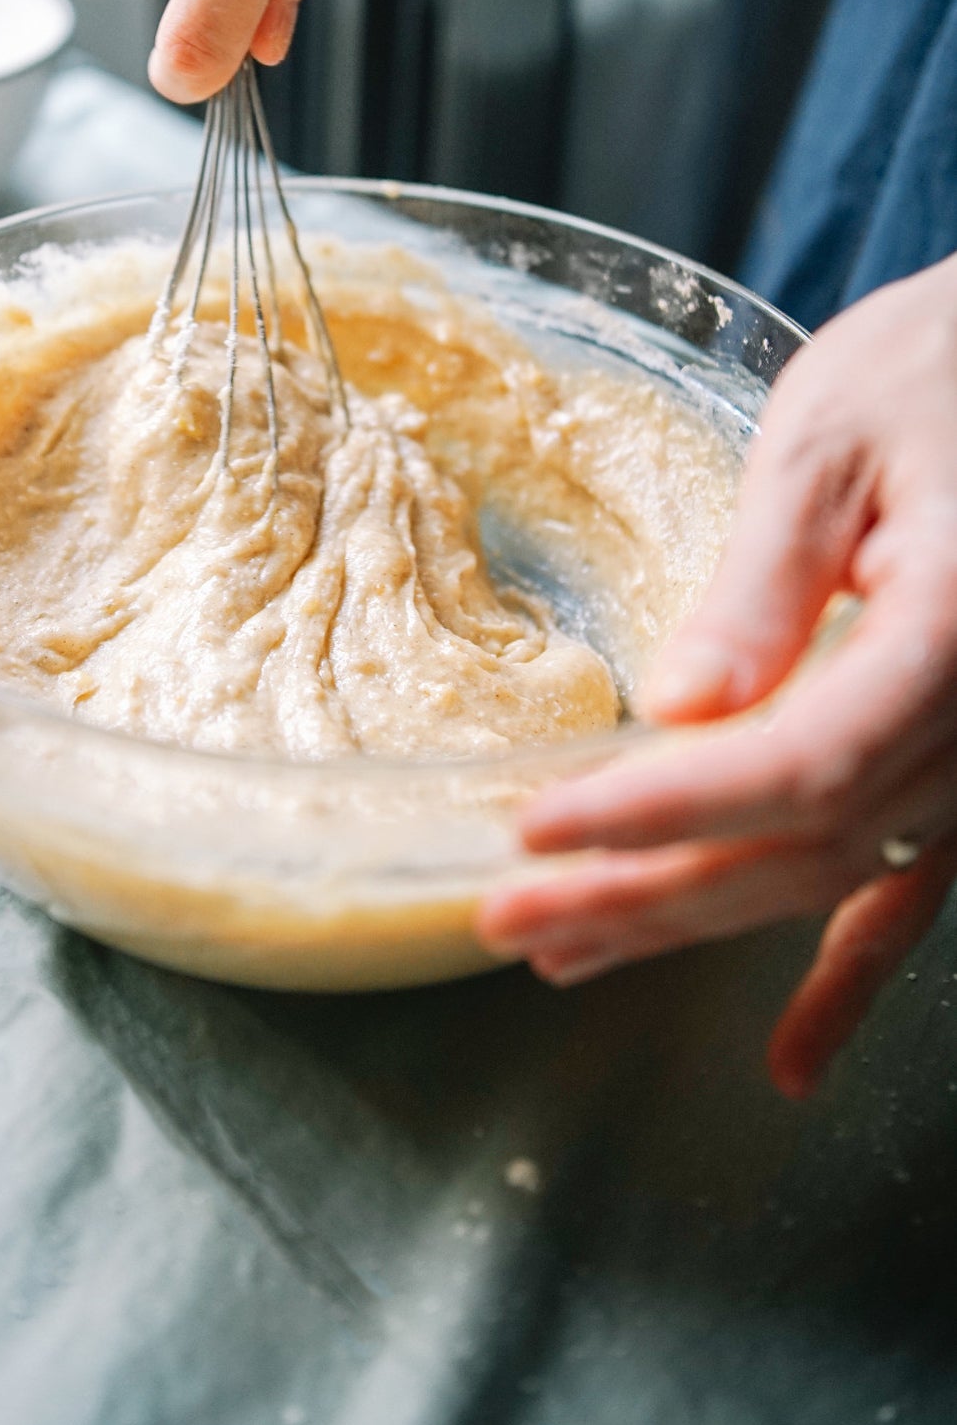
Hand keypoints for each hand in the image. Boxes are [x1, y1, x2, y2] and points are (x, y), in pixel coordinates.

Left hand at [479, 253, 956, 1096]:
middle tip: (511, 918)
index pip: (796, 762)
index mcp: (955, 632)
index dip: (662, 811)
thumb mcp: (836, 439)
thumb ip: (768, 583)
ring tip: (569, 954)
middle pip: (803, 843)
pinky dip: (853, 981)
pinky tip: (791, 1057)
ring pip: (839, 877)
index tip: (537, 827)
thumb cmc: (944, 366)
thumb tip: (681, 710)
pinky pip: (919, 891)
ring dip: (702, 925)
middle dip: (648, 891)